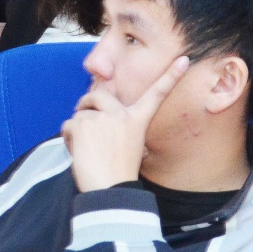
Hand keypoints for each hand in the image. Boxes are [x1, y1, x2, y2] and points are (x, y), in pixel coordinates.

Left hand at [62, 55, 190, 191]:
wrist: (109, 191)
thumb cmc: (118, 175)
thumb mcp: (130, 148)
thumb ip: (119, 128)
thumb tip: (100, 114)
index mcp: (138, 121)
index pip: (157, 94)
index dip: (171, 76)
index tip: (184, 60)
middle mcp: (121, 115)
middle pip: (99, 95)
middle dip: (87, 101)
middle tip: (82, 112)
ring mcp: (102, 117)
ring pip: (80, 114)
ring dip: (76, 130)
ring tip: (86, 151)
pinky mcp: (83, 123)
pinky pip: (69, 125)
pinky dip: (68, 139)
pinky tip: (78, 153)